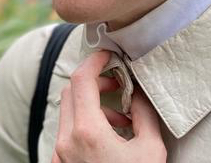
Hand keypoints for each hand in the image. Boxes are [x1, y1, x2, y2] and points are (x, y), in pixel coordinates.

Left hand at [51, 51, 166, 162]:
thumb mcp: (151, 149)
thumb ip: (144, 114)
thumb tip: (137, 93)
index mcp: (87, 132)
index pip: (80, 80)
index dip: (94, 61)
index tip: (107, 56)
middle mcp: (66, 141)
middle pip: (69, 92)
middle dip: (93, 83)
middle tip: (116, 86)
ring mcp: (59, 154)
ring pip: (67, 113)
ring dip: (90, 107)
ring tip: (119, 120)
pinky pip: (66, 133)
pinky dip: (83, 126)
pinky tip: (105, 137)